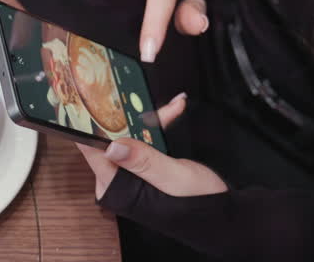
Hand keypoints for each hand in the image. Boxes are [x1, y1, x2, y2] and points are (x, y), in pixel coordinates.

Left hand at [77, 93, 225, 198]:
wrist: (223, 216)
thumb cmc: (200, 203)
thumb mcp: (173, 178)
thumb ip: (144, 162)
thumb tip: (112, 147)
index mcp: (118, 187)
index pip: (92, 151)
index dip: (90, 123)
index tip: (94, 97)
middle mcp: (119, 181)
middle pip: (112, 138)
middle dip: (131, 116)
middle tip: (147, 97)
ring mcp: (131, 174)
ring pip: (131, 136)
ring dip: (150, 119)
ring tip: (173, 106)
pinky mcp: (144, 168)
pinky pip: (144, 141)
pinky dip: (158, 127)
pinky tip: (174, 112)